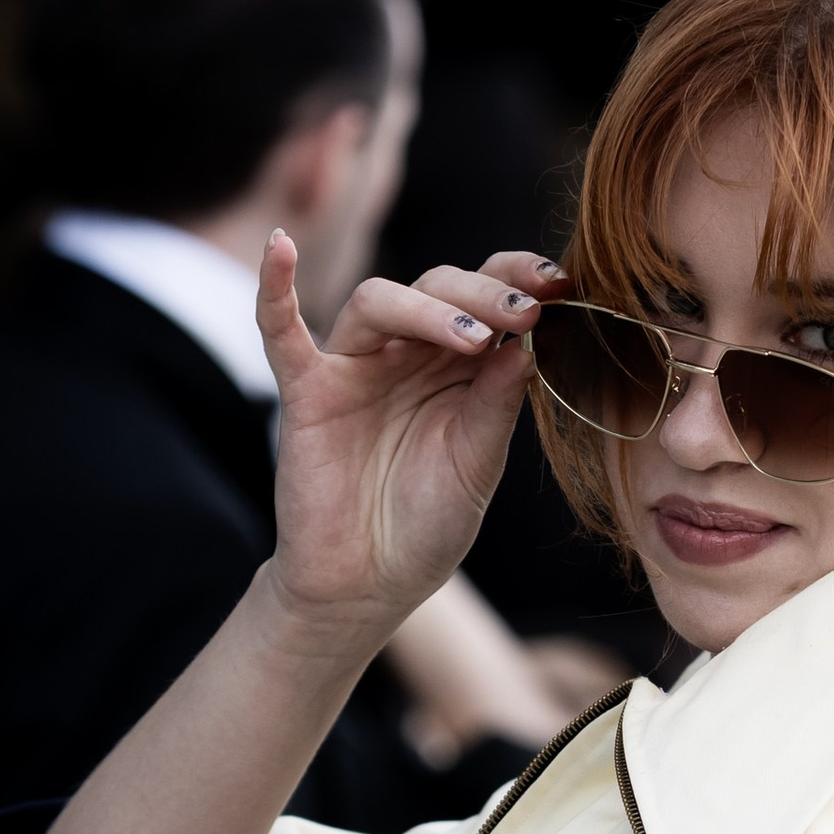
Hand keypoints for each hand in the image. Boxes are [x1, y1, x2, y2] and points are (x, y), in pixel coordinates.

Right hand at [259, 241, 564, 643]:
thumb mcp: (477, 464)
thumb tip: (526, 342)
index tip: (560, 282)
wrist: (369, 586)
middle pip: (438, 286)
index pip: (486, 297)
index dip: (518, 279)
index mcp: (458, 364)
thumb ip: (496, 404)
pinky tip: (277, 247)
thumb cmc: (427, 523)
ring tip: (473, 338)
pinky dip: (274, 288)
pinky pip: (281, 331)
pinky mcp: (307, 392)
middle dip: (483, 294)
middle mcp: (407, 353)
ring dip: (426, 309)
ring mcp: (354, 367)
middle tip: (524, 313)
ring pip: (378, 302)